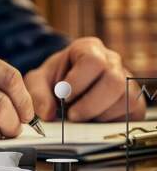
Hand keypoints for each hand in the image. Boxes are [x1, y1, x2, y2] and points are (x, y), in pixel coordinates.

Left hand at [24, 37, 145, 121]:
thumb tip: (47, 114)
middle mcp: (111, 61)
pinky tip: (92, 120)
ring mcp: (125, 80)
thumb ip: (38, 95)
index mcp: (88, 49)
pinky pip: (129, 113)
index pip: (92, 61)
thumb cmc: (51, 81)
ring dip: (98, 114)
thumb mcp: (37, 83)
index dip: (77, 82)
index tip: (63, 96)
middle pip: (113, 81)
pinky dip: (108, 121)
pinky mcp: (132, 101)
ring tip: (79, 116)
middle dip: (89, 104)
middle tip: (71, 115)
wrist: (63, 90)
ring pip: (124, 99)